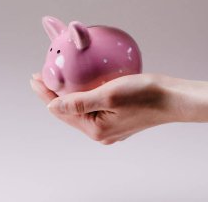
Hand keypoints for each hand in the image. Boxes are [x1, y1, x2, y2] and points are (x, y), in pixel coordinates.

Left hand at [31, 73, 207, 144]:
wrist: (172, 99)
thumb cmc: (145, 95)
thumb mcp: (107, 95)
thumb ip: (78, 103)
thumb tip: (51, 107)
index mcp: (96, 129)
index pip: (61, 111)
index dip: (45, 93)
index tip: (35, 77)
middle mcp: (101, 132)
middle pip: (69, 111)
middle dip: (54, 93)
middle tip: (43, 75)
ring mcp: (111, 126)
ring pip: (81, 109)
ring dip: (68, 93)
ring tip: (58, 79)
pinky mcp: (118, 117)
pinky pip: (93, 106)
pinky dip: (83, 94)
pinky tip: (83, 83)